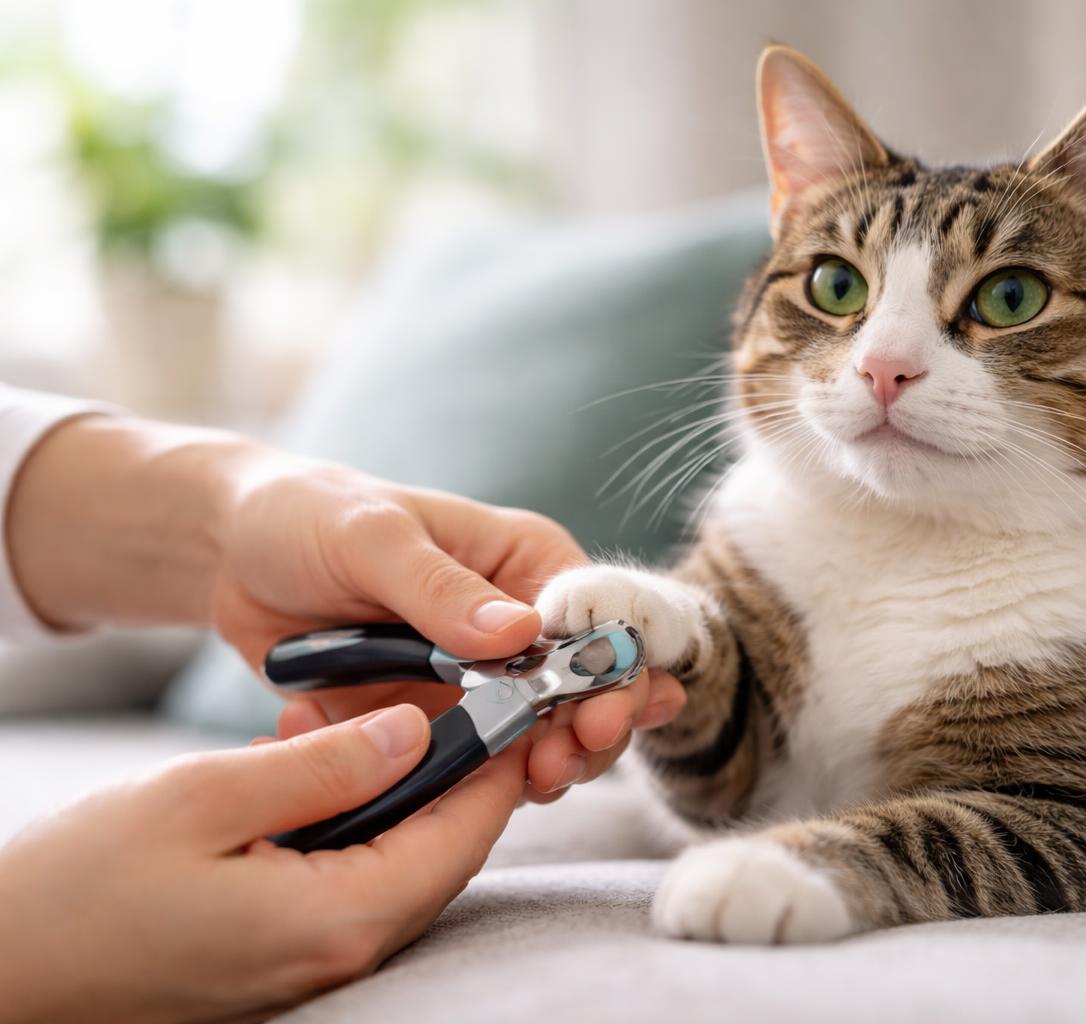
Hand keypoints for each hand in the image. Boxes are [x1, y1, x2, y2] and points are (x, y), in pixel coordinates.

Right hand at [0, 704, 525, 1022]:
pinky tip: (304, 773)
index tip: (516, 701)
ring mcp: (309, 963)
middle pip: (442, 852)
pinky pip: (347, 882)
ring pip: (397, 864)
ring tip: (349, 723)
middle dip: (451, 773)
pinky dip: (348, 824)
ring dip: (392, 793)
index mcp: (339, 919)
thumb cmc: (77, 891)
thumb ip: (325, 767)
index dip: (497, 763)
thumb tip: (416, 731)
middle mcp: (340, 953)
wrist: (0, 974)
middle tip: (442, 697)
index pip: (463, 834)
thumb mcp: (203, 798)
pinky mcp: (278, 956)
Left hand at [212, 454, 683, 796]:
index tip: (601, 715)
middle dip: (590, 732)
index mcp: (525, 563)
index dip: (615, 671)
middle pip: (587, 692)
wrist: (232, 556)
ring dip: (546, 768)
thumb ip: (440, 587)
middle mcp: (518, 627)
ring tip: (530, 783)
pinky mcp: (435, 726)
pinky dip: (471, 787)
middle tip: (562, 761)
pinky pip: (472, 770)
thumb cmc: (309, 516)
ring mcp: (479, 683)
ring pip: (542, 740)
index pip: (601, 621)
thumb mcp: (373, 538)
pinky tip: (440, 784)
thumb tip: (520, 635)